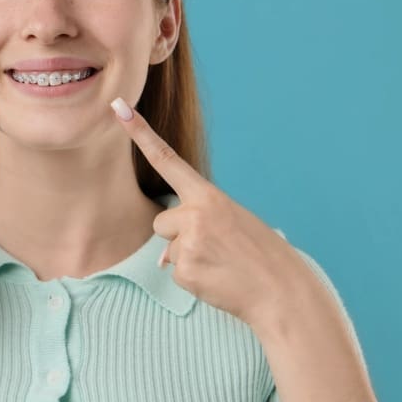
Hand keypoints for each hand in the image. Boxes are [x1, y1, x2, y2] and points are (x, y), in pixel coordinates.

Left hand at [109, 97, 299, 326]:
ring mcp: (188, 243)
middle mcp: (195, 214)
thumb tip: (163, 257)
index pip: (167, 159)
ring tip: (221, 264)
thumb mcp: (234, 222)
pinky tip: (218, 280)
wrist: (283, 292)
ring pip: (168, 251)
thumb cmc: (262, 255)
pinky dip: (194, 280)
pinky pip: (176, 274)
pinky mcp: (185, 272)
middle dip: (178, 236)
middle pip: (161, 222)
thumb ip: (198, 224)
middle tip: (215, 248)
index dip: (140, 134)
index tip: (119, 109)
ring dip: (188, 259)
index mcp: (209, 196)